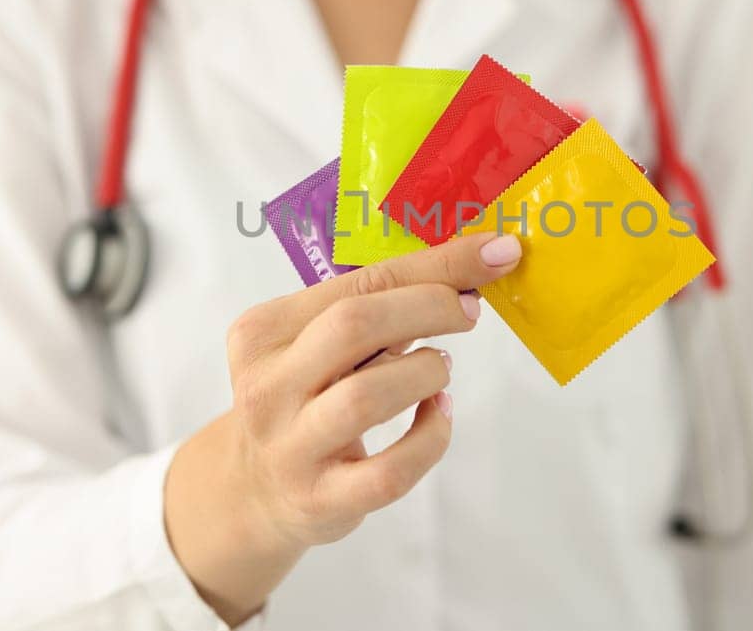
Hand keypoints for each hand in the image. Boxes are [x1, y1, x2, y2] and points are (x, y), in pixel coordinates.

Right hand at [164, 231, 522, 624]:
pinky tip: (439, 415)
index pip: (358, 283)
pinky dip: (431, 437)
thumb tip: (467, 272)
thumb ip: (377, 309)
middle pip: (354, 326)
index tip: (494, 252)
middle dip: (431, 307)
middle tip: (469, 312)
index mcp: (263, 332)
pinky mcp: (321, 499)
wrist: (258, 490)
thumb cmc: (307, 398)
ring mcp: (290, 447)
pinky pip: (391, 470)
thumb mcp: (318, 346)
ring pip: (368, 397)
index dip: (435, 264)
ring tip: (439, 370)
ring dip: (426, 373)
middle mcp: (267, 387)